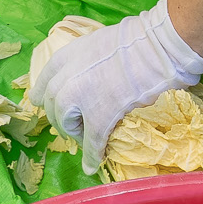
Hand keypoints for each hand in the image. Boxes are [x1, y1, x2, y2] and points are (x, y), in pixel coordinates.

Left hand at [28, 1, 202, 173]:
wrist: (158, 46)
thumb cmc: (137, 39)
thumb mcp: (99, 42)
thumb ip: (87, 60)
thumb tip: (92, 73)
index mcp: (67, 56)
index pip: (45, 81)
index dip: (45, 95)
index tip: (45, 104)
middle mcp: (67, 77)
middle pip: (53, 105)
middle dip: (61, 117)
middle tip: (75, 125)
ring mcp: (82, 98)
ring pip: (66, 124)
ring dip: (75, 133)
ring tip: (87, 137)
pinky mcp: (101, 116)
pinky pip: (92, 142)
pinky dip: (92, 155)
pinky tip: (92, 164)